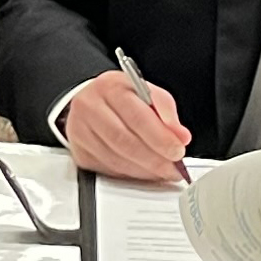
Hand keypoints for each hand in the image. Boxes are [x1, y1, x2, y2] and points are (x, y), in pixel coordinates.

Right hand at [61, 72, 188, 182]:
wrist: (90, 100)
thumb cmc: (121, 98)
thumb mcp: (146, 93)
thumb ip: (166, 111)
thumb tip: (180, 137)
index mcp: (110, 87)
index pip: (137, 116)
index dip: (160, 138)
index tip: (178, 150)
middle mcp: (90, 107)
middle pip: (124, 141)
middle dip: (154, 159)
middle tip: (173, 167)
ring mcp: (80, 131)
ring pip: (116, 159)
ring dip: (144, 170)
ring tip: (163, 171)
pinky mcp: (79, 152)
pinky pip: (108, 169)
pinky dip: (131, 174)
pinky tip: (144, 171)